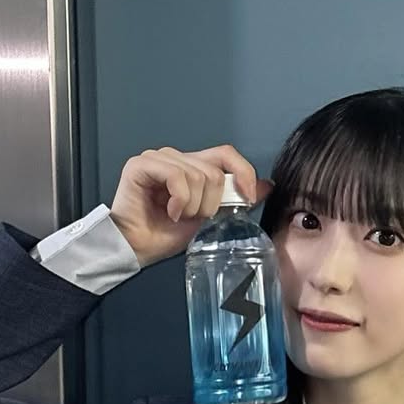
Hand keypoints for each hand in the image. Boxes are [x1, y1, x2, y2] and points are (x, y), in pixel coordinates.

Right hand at [110, 144, 273, 266]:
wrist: (136, 249)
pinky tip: (169, 212)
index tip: (248, 198)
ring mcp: (158, 158)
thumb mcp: (209, 218)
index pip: (226, 154)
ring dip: (192, 206)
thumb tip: (266, 186)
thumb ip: (234, 199)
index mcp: (192, 166)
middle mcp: (175, 158)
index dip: (243, 172)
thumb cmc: (164, 235)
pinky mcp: (141, 164)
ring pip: (198, 176)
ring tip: (177, 216)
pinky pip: (177, 177)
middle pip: (214, 170)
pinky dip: (179, 201)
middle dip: (210, 204)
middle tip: (192, 218)